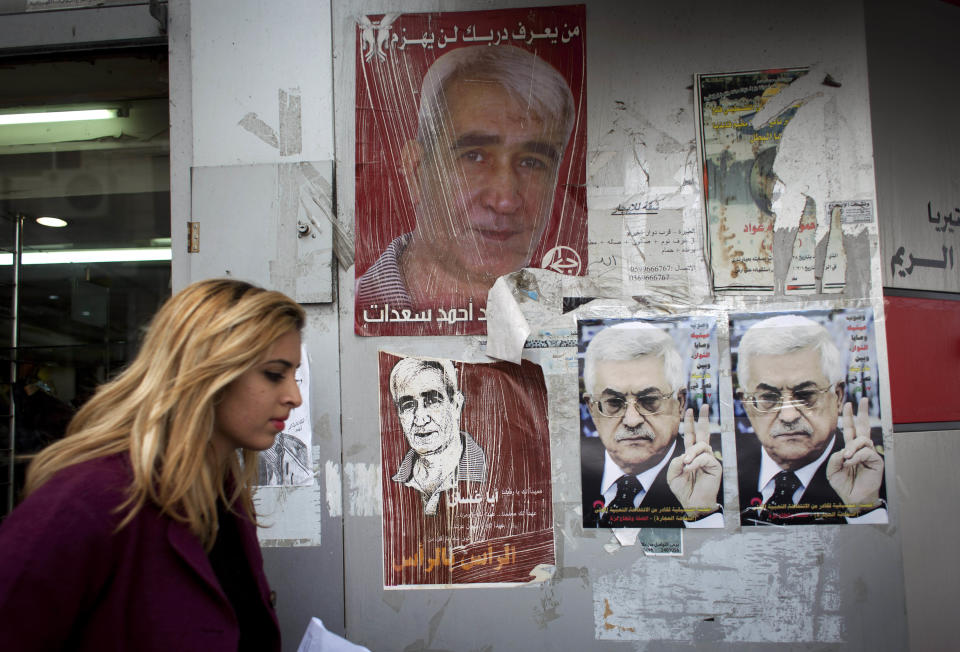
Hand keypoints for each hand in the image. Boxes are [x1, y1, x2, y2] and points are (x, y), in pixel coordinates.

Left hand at [667, 405, 721, 518]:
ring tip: (686, 463)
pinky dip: (696, 462)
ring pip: (702, 445)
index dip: (690, 423)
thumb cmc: (683, 489)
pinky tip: (690, 469)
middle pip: (703, 432)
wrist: (692, 503)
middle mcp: (701, 454)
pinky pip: (705, 457)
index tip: (690, 410)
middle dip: (704, 418)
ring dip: (692, 452)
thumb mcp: (673, 473)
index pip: (691, 435)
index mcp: (690, 454)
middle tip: (704, 405)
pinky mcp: (715, 466)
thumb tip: (687, 455)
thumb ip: (676, 460)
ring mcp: (709, 459)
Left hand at [826, 397, 883, 511]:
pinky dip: (856, 456)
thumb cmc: (843, 484)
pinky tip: (851, 463)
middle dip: (863, 412)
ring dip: (852, 446)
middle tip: (863, 399)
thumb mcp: (832, 468)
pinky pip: (866, 452)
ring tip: (847, 457)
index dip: (849, 417)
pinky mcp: (876, 461)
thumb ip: (835, 456)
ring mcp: (870, 454)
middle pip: (863, 427)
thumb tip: (845, 450)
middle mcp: (861, 449)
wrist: (853, 499)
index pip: (850, 430)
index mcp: (850, 448)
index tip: (848, 404)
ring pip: (863, 440)